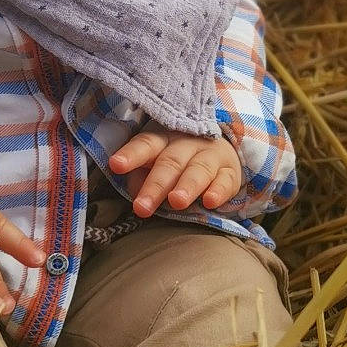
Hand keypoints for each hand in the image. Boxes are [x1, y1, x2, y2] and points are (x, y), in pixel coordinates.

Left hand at [109, 127, 242, 216]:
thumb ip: (141, 177)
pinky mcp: (230, 172)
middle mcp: (187, 144)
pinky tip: (210, 202)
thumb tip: (136, 195)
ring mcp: (211, 156)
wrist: (220, 153)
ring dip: (187, 186)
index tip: (116, 165)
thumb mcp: (155, 163)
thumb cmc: (178, 161)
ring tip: (176, 202)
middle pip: (170, 162)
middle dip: (155, 185)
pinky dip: (218, 191)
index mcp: (163, 139)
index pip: (146, 144)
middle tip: (142, 207)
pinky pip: (225, 181)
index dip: (131, 154)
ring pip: (199, 170)